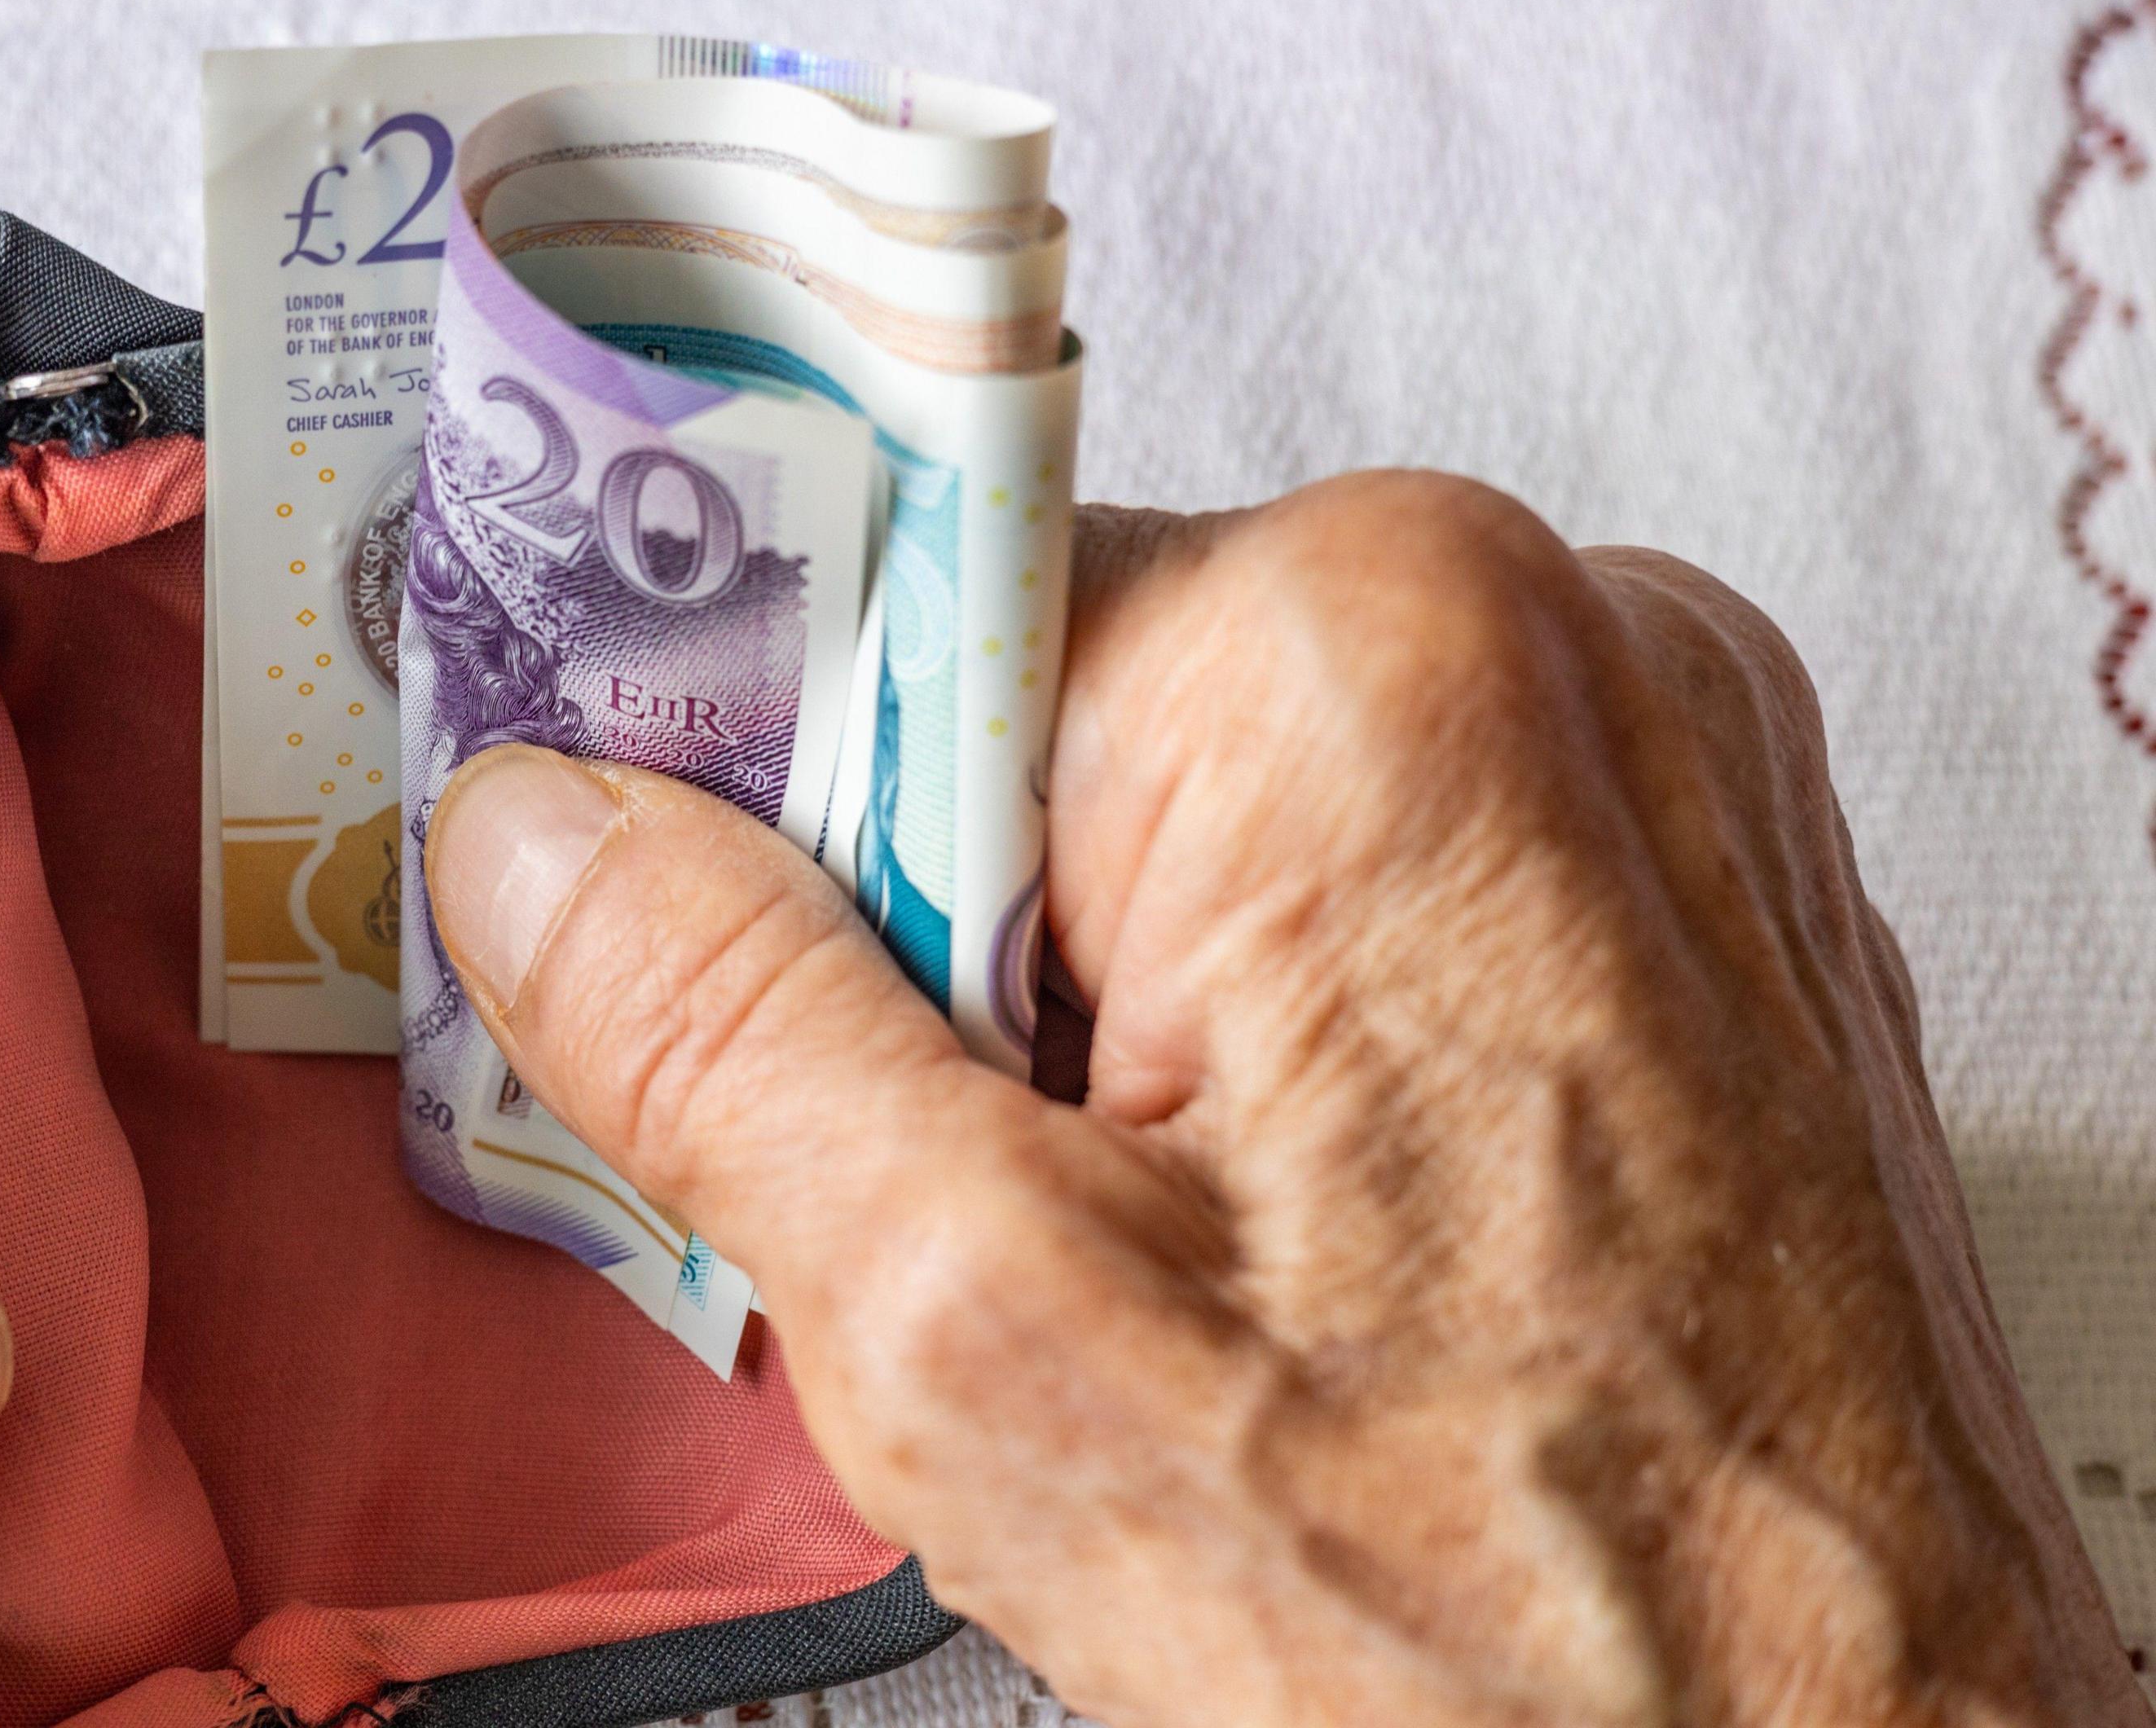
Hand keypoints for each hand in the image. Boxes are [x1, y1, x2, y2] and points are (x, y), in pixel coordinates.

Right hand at [420, 471, 2147, 1725]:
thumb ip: (715, 1030)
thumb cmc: (1534, 1625)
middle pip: (1037, 715)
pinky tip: (1261, 1244)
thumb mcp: (991, 1330)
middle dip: (922, 951)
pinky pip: (1334, 899)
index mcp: (1379, 660)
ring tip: (1148, 1263)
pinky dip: (1233, 1054)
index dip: (743, 788)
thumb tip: (540, 840)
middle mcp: (1554, 651)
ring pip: (1177, 825)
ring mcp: (1642, 783)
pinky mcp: (1669, 913)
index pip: (897, 585)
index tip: (653, 915)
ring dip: (1075, 1033)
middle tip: (959, 1199)